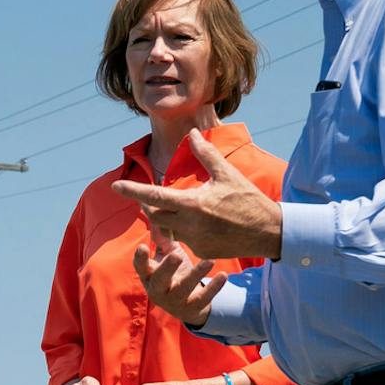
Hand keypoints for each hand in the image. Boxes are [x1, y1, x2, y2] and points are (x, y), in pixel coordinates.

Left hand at [110, 130, 282, 260]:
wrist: (269, 232)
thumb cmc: (248, 200)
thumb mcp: (227, 174)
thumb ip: (206, 154)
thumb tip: (192, 133)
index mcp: (193, 203)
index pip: (154, 196)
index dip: (133, 191)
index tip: (115, 186)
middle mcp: (189, 225)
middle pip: (155, 215)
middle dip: (148, 205)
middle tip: (148, 196)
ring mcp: (194, 241)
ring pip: (168, 229)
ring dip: (167, 218)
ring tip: (179, 207)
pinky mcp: (200, 251)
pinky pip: (183, 240)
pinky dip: (184, 229)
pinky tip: (200, 223)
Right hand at [132, 234, 225, 327]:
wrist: (187, 305)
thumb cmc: (174, 274)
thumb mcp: (168, 256)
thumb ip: (163, 239)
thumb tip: (156, 215)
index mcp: (149, 276)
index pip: (141, 267)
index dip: (140, 258)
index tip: (143, 247)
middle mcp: (158, 290)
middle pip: (160, 280)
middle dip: (167, 268)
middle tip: (176, 256)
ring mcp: (174, 300)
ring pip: (183, 289)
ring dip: (196, 275)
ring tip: (209, 261)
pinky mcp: (192, 307)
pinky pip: (203, 298)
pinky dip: (214, 288)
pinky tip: (223, 275)